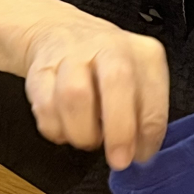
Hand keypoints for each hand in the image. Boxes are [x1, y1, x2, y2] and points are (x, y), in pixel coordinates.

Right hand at [18, 7, 169, 170]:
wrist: (60, 32)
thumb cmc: (106, 69)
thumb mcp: (137, 83)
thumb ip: (143, 117)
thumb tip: (140, 153)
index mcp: (143, 53)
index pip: (153, 95)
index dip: (148, 133)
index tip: (141, 155)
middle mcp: (109, 47)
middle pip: (117, 80)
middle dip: (119, 130)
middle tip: (118, 160)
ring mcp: (72, 55)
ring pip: (74, 94)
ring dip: (82, 131)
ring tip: (88, 140)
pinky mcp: (41, 69)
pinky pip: (44, 106)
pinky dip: (55, 129)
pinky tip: (64, 130)